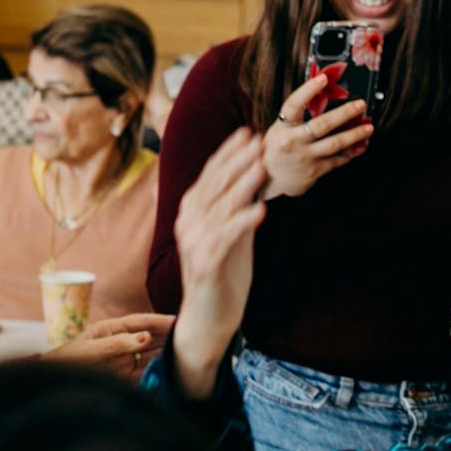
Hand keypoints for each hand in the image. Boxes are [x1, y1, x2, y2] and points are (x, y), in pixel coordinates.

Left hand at [49, 312, 175, 381]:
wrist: (55, 383)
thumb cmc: (69, 362)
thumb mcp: (93, 350)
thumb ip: (119, 344)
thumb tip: (145, 338)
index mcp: (113, 329)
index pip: (142, 322)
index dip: (160, 321)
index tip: (179, 321)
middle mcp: (122, 343)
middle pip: (150, 337)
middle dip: (169, 337)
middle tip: (190, 338)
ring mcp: (124, 360)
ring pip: (151, 355)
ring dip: (166, 355)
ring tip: (185, 355)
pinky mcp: (125, 377)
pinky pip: (146, 373)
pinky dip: (158, 373)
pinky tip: (170, 373)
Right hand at [168, 136, 269, 402]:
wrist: (209, 317)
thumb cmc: (223, 273)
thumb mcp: (233, 233)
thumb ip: (239, 205)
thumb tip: (256, 174)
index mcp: (192, 213)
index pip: (210, 175)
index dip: (228, 153)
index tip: (248, 133)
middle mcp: (189, 224)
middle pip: (215, 186)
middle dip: (237, 161)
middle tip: (258, 140)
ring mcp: (195, 244)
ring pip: (220, 208)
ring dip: (242, 186)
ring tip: (261, 167)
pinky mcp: (206, 265)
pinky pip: (226, 240)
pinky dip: (243, 223)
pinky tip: (261, 211)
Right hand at [261, 69, 371, 196]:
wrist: (269, 182)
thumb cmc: (276, 150)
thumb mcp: (279, 130)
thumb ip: (295, 118)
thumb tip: (319, 95)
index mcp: (282, 127)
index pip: (294, 105)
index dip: (308, 90)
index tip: (323, 78)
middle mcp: (293, 141)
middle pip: (322, 124)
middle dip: (344, 113)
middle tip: (361, 104)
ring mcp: (305, 157)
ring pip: (335, 143)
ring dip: (355, 134)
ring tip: (369, 127)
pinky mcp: (314, 171)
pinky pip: (337, 160)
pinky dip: (349, 153)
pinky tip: (359, 146)